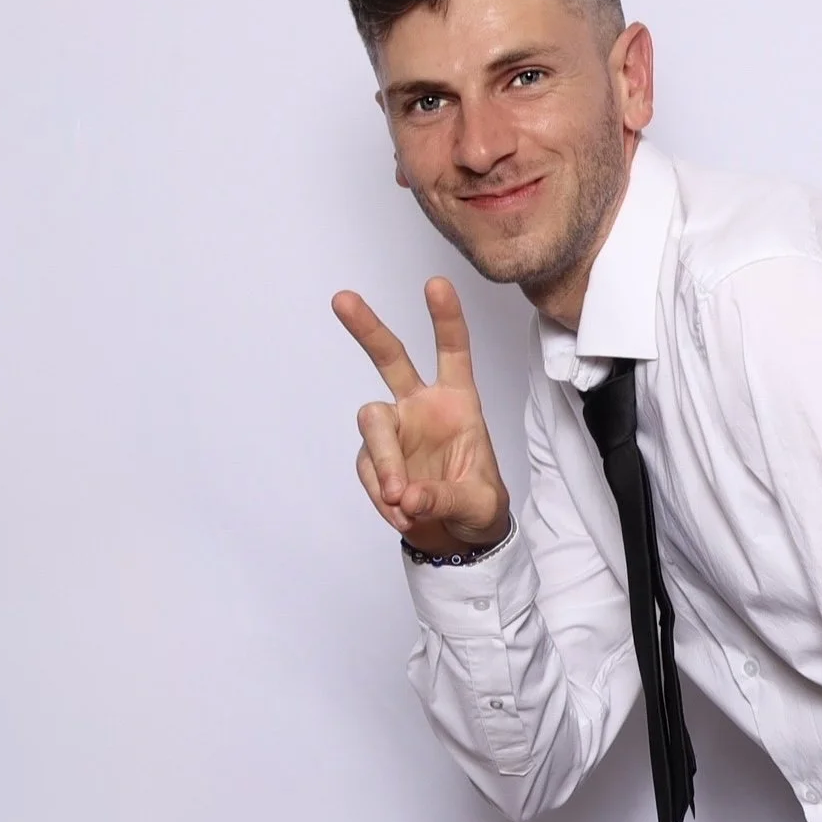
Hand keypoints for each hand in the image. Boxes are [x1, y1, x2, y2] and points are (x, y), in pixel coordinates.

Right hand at [333, 277, 510, 556]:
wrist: (456, 538)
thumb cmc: (478, 507)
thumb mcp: (478, 505)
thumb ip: (446, 498)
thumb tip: (409, 496)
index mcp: (458, 402)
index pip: (453, 352)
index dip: (446, 319)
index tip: (435, 284)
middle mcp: (421, 407)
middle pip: (390, 360)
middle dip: (368, 329)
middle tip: (343, 299)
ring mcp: (394, 431)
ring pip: (373, 426)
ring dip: (384, 463)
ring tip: (403, 501)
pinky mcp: (374, 458)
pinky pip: (370, 472)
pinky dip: (382, 496)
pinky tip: (403, 514)